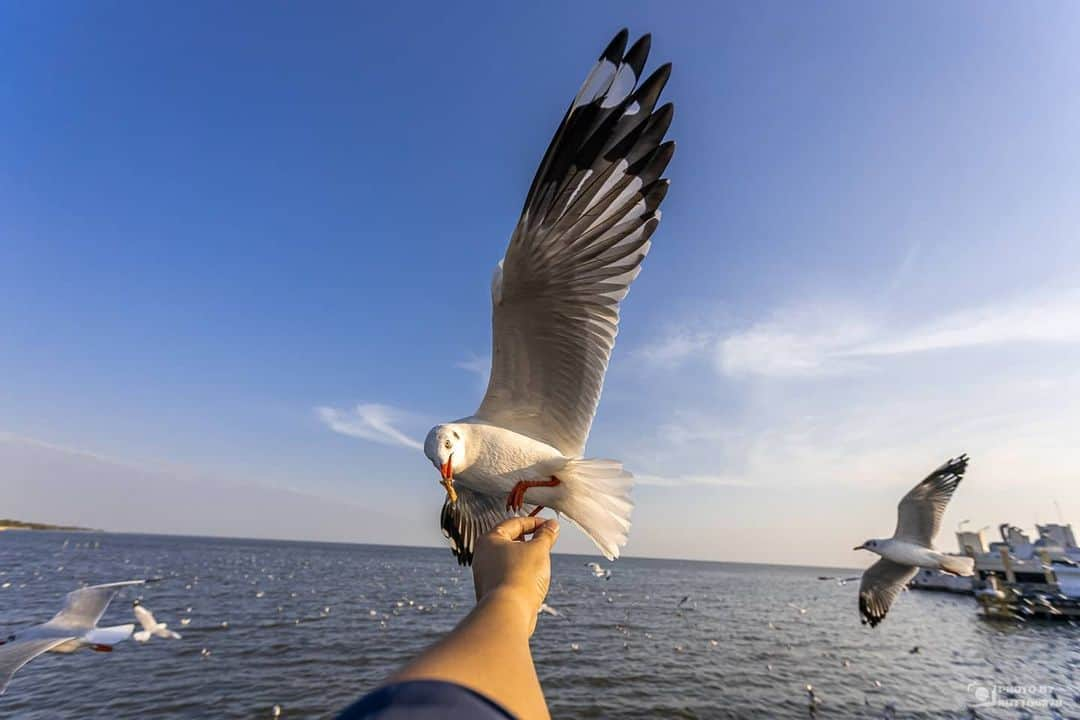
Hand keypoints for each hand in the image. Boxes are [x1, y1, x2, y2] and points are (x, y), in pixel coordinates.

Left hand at [472, 516, 559, 635]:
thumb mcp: (539, 549)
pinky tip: (533, 583)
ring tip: (542, 566)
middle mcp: (483, 556)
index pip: (514, 523)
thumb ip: (546, 535)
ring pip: (511, 561)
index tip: (551, 526)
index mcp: (489, 540)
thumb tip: (552, 525)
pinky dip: (523, 575)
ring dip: (528, 560)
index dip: (535, 522)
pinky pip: (510, 577)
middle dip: (531, 542)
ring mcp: (486, 575)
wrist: (509, 612)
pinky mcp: (492, 592)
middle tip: (548, 543)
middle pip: (511, 541)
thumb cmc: (521, 576)